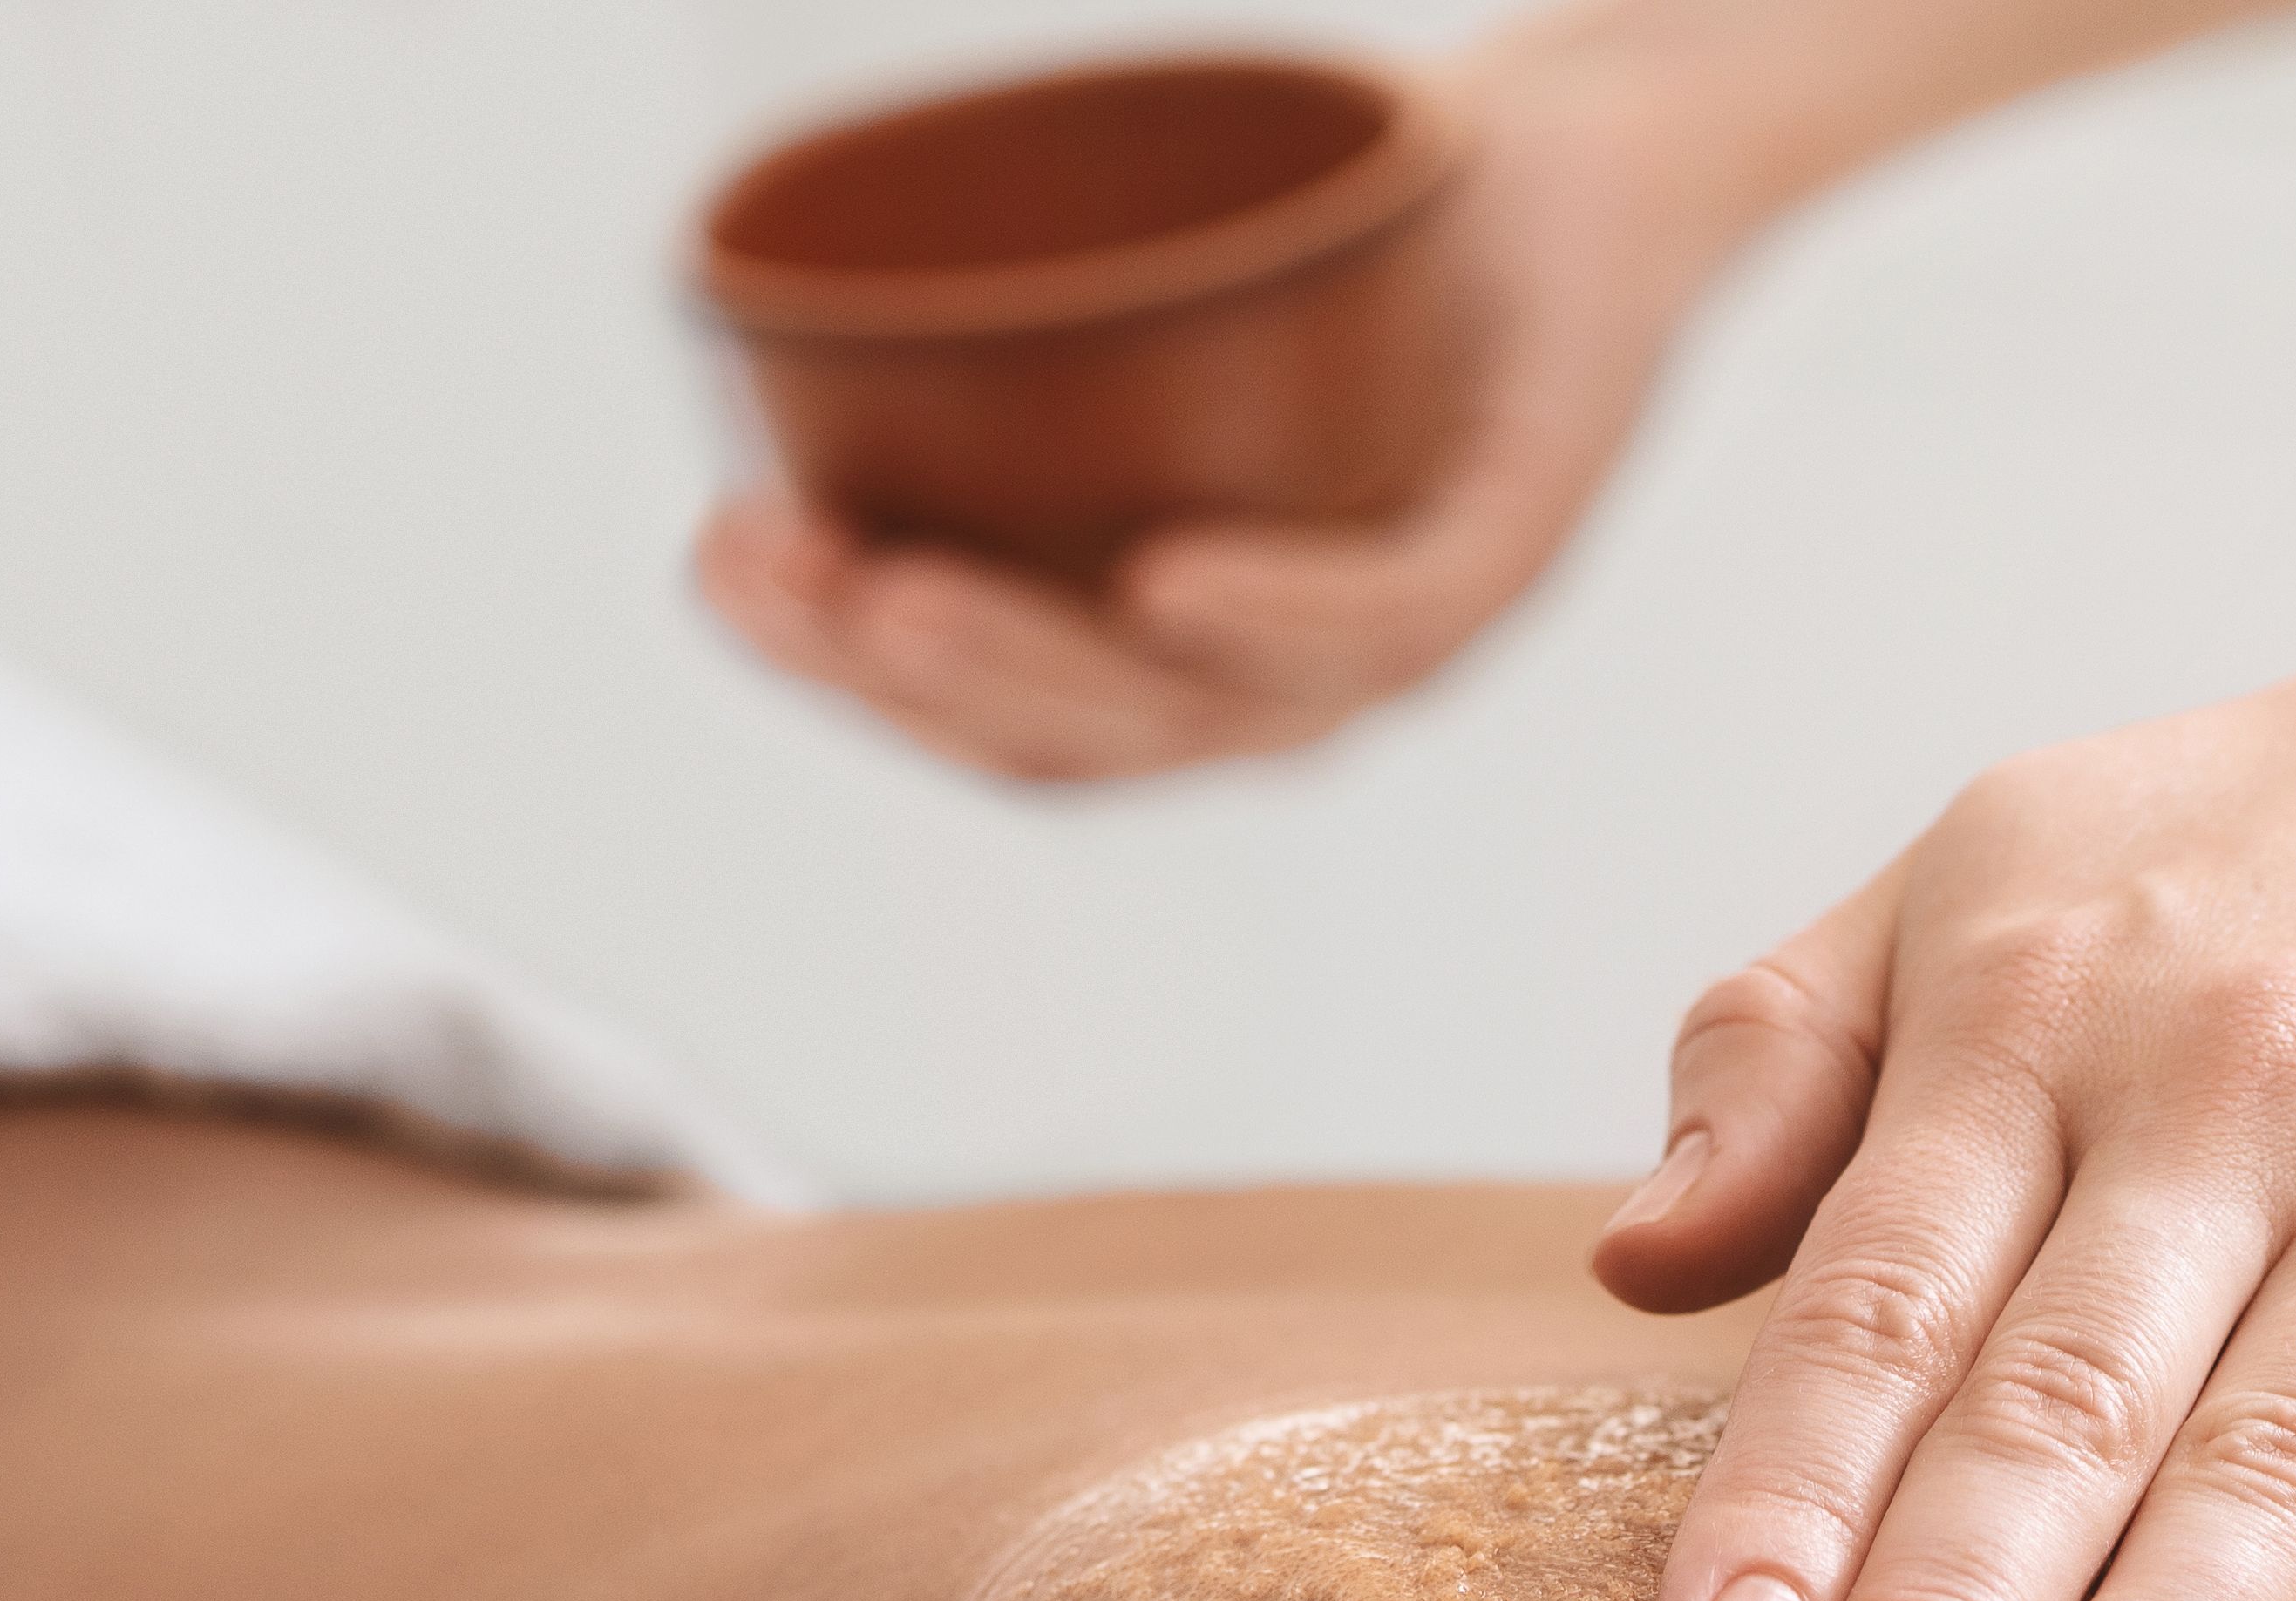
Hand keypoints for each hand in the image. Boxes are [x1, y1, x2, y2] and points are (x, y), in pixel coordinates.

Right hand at [695, 17, 1778, 781]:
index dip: (842, 671)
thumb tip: (764, 315)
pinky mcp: (1515, 542)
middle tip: (775, 579)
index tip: (715, 559)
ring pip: (1210, 698)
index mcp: (1196, 657)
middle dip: (902, 672)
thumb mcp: (1139, 299)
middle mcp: (1299, 679)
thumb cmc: (1346, 242)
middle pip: (1084, 733)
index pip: (1002, 719)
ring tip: (893, 592)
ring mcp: (1414, 629)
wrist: (1579, 173)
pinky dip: (1280, 605)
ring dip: (1035, 655)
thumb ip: (995, 351)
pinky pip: (1394, 607)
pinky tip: (1163, 583)